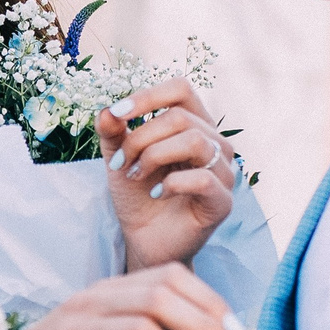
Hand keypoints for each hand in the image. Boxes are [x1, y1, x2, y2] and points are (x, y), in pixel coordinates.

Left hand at [100, 79, 237, 271]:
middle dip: (141, 138)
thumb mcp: (118, 159)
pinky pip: (203, 179)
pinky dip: (172, 183)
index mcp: (194, 125)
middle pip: (180, 117)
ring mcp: (223, 173)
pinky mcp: (222, 202)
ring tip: (135, 175)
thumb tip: (106, 111)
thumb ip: (112, 133)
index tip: (117, 113)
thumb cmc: (137, 195)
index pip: (181, 89)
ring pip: (194, 142)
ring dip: (154, 156)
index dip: (148, 96)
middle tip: (120, 163)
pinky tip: (156, 194)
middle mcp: (215, 144)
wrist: (144, 240)